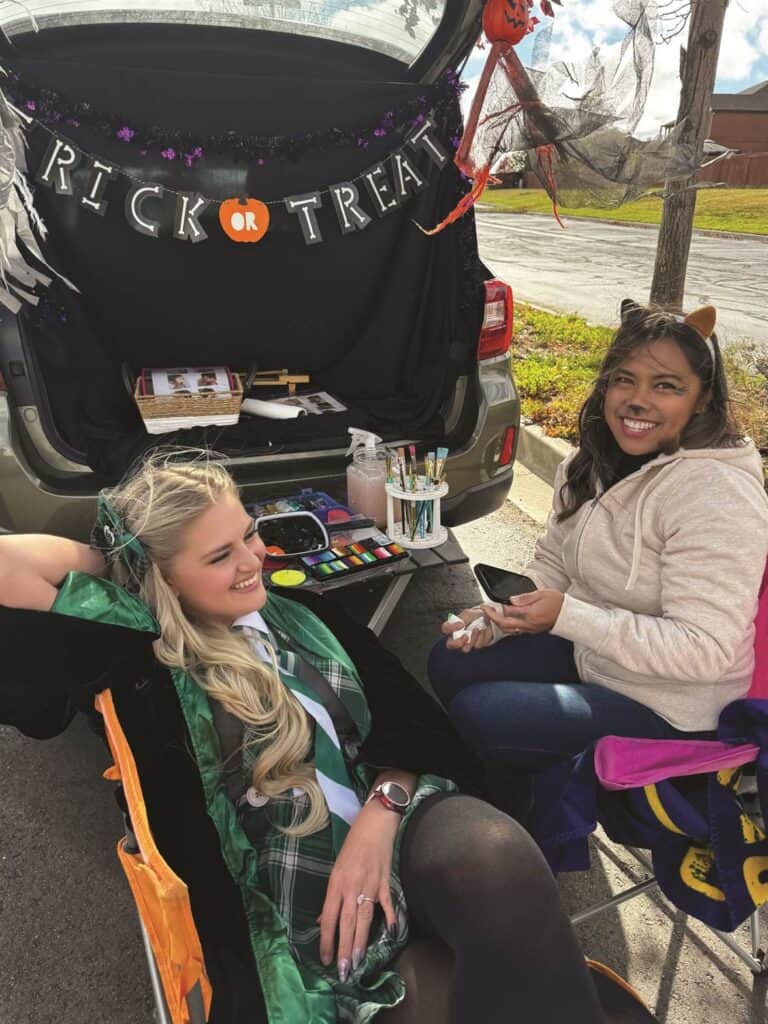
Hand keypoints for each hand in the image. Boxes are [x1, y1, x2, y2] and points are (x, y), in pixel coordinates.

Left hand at [318, 800, 398, 981]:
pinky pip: (387, 903)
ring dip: (361, 941)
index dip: (326, 940)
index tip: (325, 960)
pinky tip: (391, 933)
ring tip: (359, 962)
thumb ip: (332, 897)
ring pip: (364, 918)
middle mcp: (351, 886)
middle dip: (344, 949)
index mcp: (336, 884)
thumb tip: (322, 920)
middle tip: (343, 972)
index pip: (328, 917)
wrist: (374, 824)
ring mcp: (369, 885)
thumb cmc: (352, 845)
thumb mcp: (336, 869)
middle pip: (346, 922)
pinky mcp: (385, 881)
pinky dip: (389, 917)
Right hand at [440, 609, 494, 651]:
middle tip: (465, 636)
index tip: (461, 624)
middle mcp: (457, 636)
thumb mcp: (468, 613)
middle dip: (457, 643)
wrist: (488, 618)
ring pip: (465, 648)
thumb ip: (462, 618)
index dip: (451, 628)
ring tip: (477, 629)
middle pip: (450, 645)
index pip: (445, 629)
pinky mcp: (475, 645)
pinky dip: (481, 637)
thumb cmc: (475, 615)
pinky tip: (483, 630)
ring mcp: (466, 642)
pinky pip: (477, 645)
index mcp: (453, 627)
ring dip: (472, 639)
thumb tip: (458, 624)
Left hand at [483, 590, 564, 635]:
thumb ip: (525, 597)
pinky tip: (503, 621)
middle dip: (492, 618)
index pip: (508, 612)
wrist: (569, 615)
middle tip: (485, 610)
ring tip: (491, 615)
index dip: (496, 608)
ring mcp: (530, 629)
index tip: (489, 604)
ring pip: (509, 630)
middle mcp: (528, 624)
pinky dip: (506, 626)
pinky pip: (515, 631)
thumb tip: (511, 600)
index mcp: (530, 614)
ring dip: (498, 623)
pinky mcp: (531, 631)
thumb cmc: (558, 603)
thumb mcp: (542, 593)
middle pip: (505, 624)